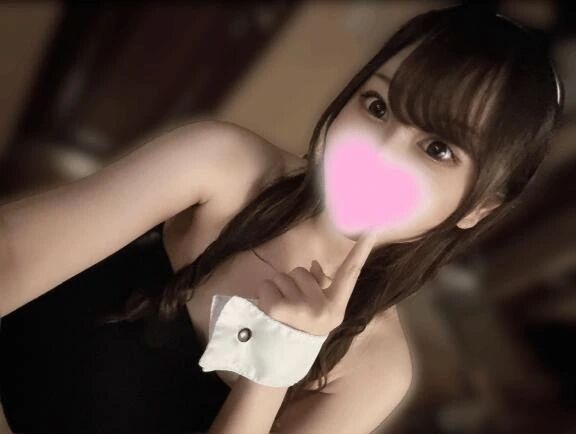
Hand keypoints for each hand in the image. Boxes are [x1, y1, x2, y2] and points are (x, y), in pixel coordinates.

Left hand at [256, 231, 378, 335]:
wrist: (281, 359)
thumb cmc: (302, 329)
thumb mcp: (319, 312)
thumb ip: (320, 288)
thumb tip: (314, 266)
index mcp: (337, 307)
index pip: (351, 273)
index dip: (361, 250)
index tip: (374, 228)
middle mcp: (323, 309)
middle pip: (302, 271)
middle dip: (293, 283)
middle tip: (291, 307)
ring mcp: (302, 310)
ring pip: (283, 277)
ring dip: (278, 289)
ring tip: (281, 311)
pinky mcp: (279, 310)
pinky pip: (268, 284)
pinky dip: (264, 293)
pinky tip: (268, 311)